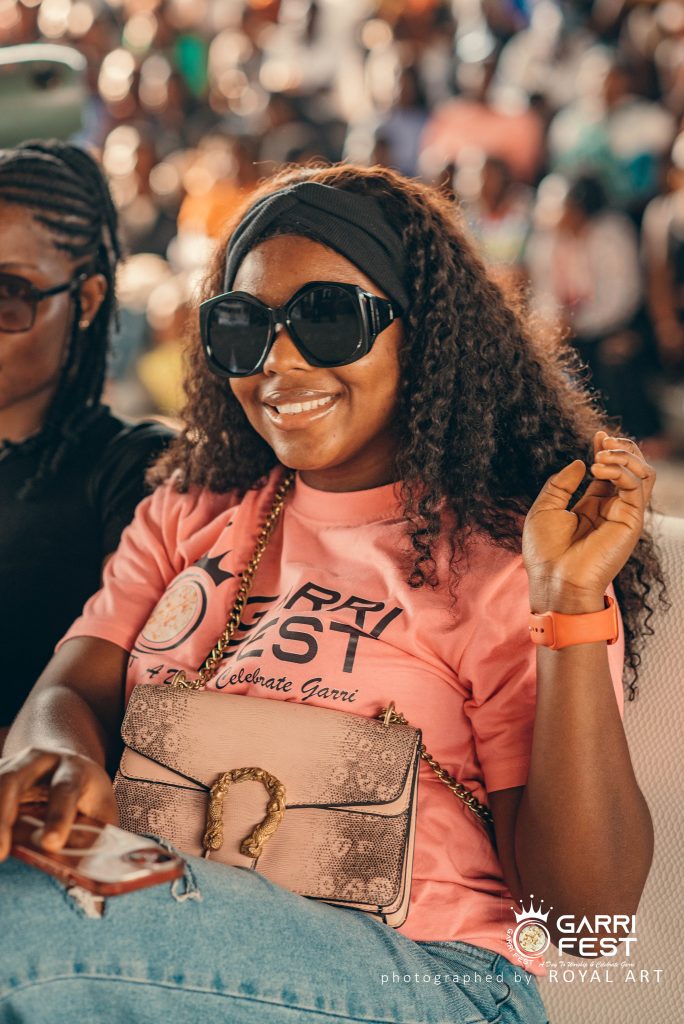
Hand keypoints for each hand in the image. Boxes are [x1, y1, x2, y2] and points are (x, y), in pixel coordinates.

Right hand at [0, 747, 117, 861]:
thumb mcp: (100, 812)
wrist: (66, 765)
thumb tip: (86, 879)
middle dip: (2, 816)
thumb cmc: (85, 798)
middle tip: (1, 853)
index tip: (50, 844)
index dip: (57, 816)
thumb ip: (94, 838)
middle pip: (12, 781)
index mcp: (73, 769)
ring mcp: (10, 766)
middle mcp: (38, 761)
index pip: (64, 789)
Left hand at [522, 431, 654, 607]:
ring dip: (625, 455)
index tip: (597, 435)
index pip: (610, 471)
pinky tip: (598, 469)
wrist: (555, 581)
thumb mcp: (545, 509)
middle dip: (621, 448)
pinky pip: (638, 486)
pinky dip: (621, 470)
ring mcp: (624, 514)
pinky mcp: (631, 521)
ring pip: (644, 473)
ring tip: (600, 456)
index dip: (607, 449)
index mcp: (593, 506)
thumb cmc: (545, 553)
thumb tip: (580, 462)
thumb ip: (561, 484)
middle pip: (633, 468)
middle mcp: (612, 508)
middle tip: (602, 441)